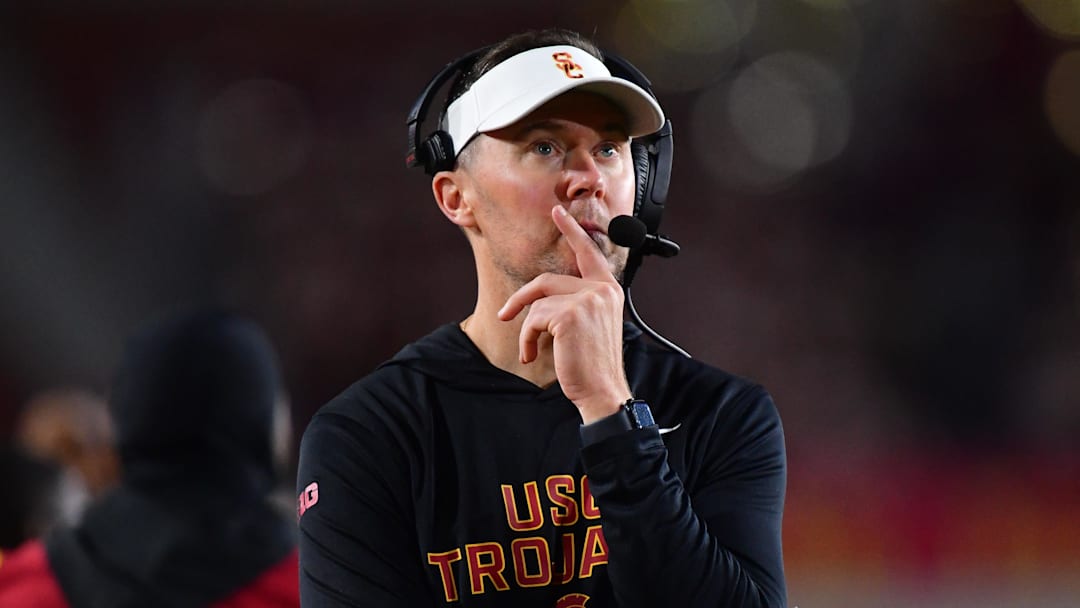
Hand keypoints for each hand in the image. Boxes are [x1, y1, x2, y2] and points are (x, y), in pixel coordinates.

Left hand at [498, 205, 631, 422]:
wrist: (602, 391)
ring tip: (530, 350)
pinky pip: (534, 319)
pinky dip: (527, 339)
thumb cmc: (594, 364)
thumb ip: (578, 303)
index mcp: (608, 290)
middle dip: (521, 299)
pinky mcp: (570, 314)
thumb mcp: (591, 326)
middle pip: (547, 281)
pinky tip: (533, 354)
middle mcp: (601, 290)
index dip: (571, 230)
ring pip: (538, 303)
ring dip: (527, 329)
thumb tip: (542, 298)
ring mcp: (587, 300)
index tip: (558, 212)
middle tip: (504, 314)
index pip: (588, 253)